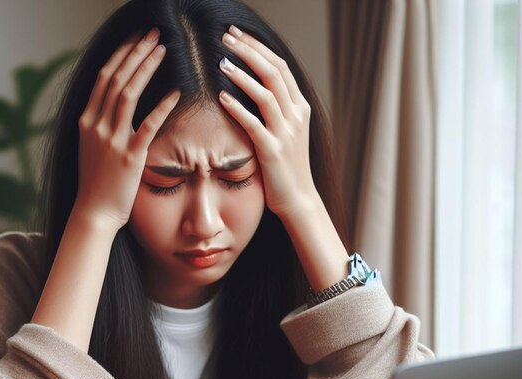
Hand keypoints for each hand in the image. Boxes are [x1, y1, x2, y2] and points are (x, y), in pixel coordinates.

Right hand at [74, 29, 179, 230]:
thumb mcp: (91, 148)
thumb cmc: (96, 184)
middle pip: (116, 78)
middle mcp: (96, 125)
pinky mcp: (129, 157)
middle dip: (135, 52)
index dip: (122, 54)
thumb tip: (115, 107)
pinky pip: (147, 126)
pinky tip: (175, 93)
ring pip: (128, 94)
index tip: (137, 39)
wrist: (94, 213)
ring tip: (163, 50)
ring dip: (146, 68)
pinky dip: (161, 107)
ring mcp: (111, 140)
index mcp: (86, 120)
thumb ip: (101, 125)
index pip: (104, 77)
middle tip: (154, 33)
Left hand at [217, 26, 320, 220]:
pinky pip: (254, 124)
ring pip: (266, 93)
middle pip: (273, 72)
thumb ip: (275, 111)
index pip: (280, 66)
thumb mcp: (287, 133)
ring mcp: (286, 133)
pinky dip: (237, 107)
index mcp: (300, 108)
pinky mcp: (273, 151)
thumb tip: (252, 88)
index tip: (237, 35)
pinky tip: (221, 97)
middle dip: (249, 50)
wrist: (298, 200)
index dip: (258, 47)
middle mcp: (296, 116)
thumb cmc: (286, 168)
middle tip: (225, 37)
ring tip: (221, 61)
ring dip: (242, 74)